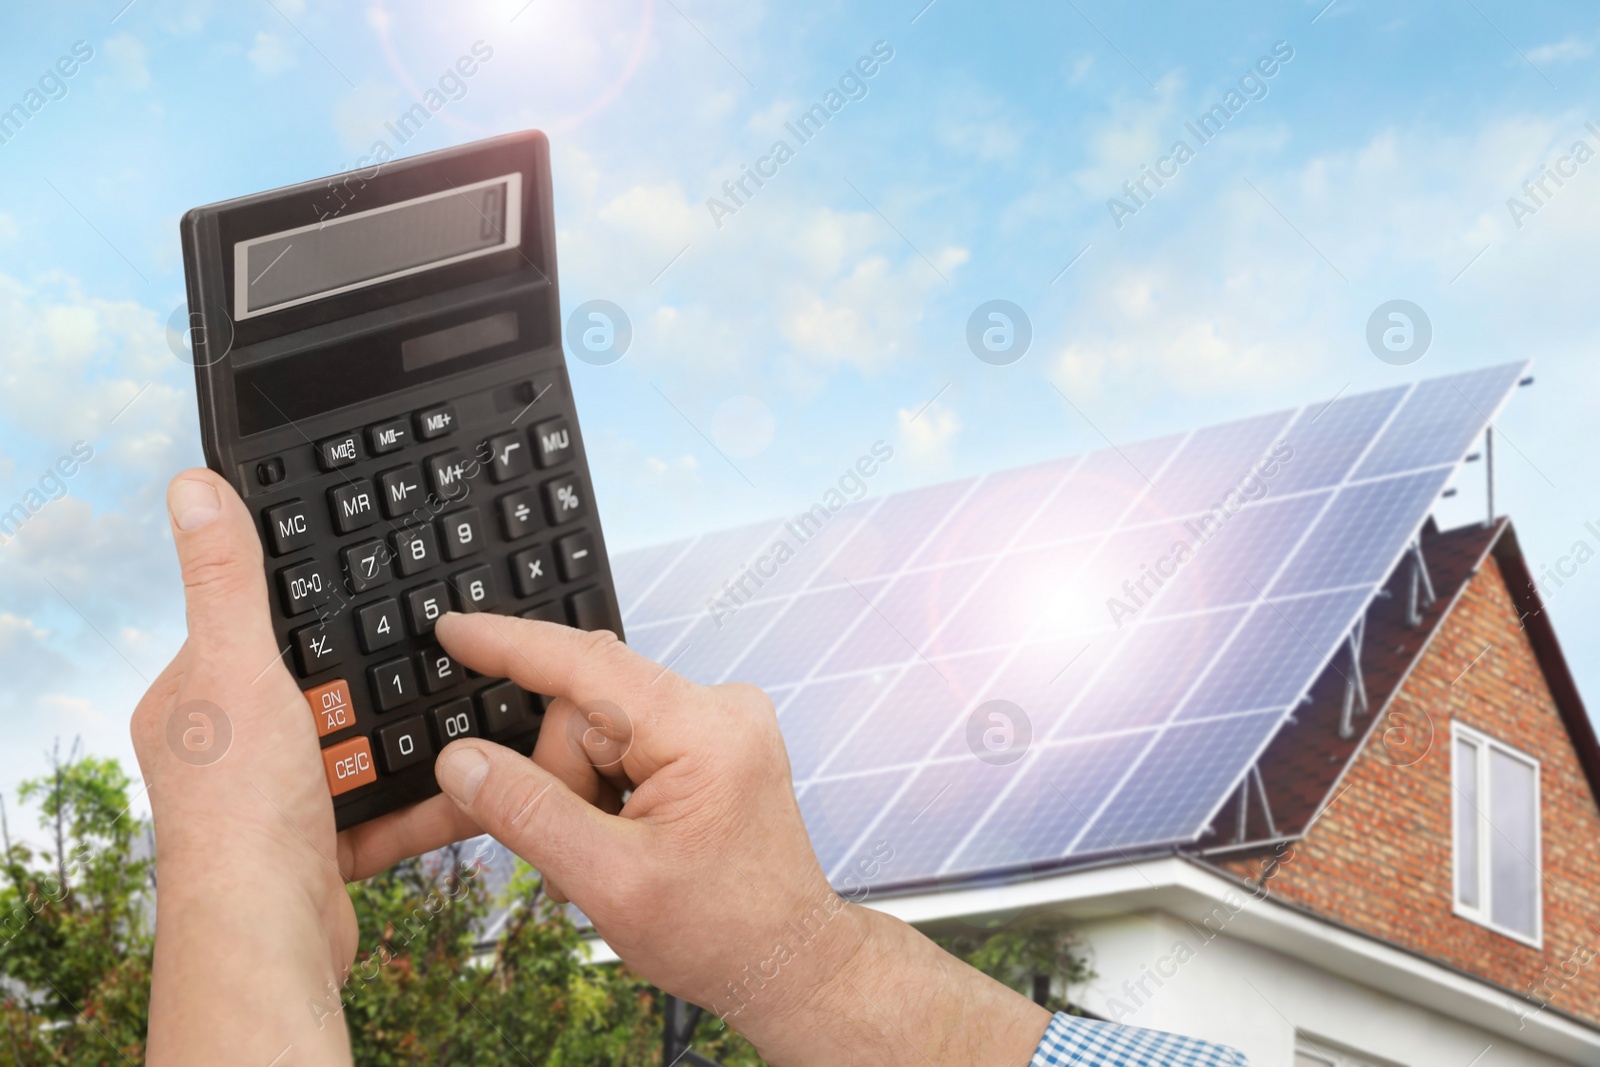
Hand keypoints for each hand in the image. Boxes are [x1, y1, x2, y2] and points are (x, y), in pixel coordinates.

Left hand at [130, 470, 479, 1064]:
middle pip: (314, 692)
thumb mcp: (236, 664)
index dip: (302, 616)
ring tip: (459, 714)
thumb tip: (192, 486)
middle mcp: (227, 754)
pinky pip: (384, 809)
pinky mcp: (320, 849)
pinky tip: (467, 779)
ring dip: (404, 739)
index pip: (247, 633)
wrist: (268, 928)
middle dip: (366, 683)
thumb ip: (225, 578)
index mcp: (191, 703)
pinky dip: (425, 798)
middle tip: (422, 656)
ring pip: (356, 751)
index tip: (356, 599)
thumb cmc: (239, 806)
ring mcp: (274, 803)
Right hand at [429, 612, 1051, 1065]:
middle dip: (557, 783)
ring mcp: (717, 723)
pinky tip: (615, 844)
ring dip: (578, 797)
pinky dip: (601, 796)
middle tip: (568, 857)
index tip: (452, 629)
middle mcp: (718, 708)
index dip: (510, 645)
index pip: (587, 666)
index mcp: (704, 731)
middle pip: (583, 712)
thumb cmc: (722, 933)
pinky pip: (624, 747)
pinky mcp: (709, 744)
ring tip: (602, 864)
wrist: (789, 963)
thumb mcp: (610, 882)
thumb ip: (528, 814)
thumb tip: (462, 762)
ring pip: (596, 734)